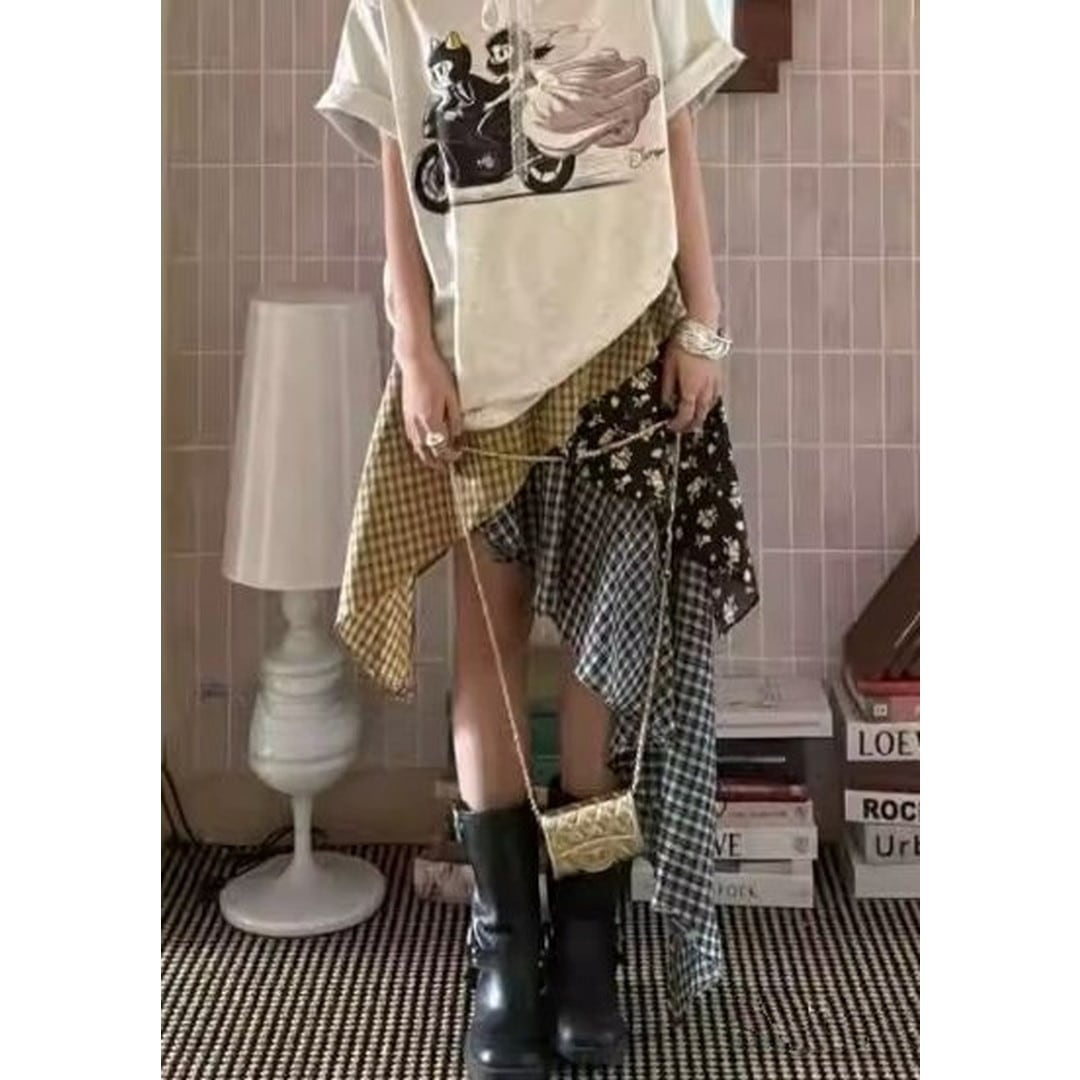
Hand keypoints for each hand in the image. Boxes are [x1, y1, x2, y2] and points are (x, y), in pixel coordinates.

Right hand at [398, 343, 463, 468]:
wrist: (415, 360)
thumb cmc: (435, 374)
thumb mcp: (452, 396)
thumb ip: (455, 418)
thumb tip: (457, 435)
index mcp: (431, 420)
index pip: (441, 446)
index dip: (450, 454)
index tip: (458, 454)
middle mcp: (418, 423)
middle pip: (426, 451)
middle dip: (436, 461)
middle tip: (445, 468)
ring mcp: (409, 419)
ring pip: (417, 445)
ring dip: (426, 455)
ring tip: (434, 461)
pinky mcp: (405, 413)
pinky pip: (411, 436)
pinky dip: (418, 444)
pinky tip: (422, 444)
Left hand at [660, 338, 722, 432]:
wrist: (701, 328)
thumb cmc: (683, 344)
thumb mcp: (668, 365)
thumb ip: (668, 387)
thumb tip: (666, 402)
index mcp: (691, 388)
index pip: (685, 414)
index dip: (678, 424)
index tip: (671, 427)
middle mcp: (705, 389)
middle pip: (700, 414)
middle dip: (691, 424)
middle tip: (682, 428)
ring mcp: (714, 382)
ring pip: (709, 406)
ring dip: (701, 415)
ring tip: (693, 419)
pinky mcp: (719, 374)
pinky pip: (715, 396)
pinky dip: (708, 403)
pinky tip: (704, 402)